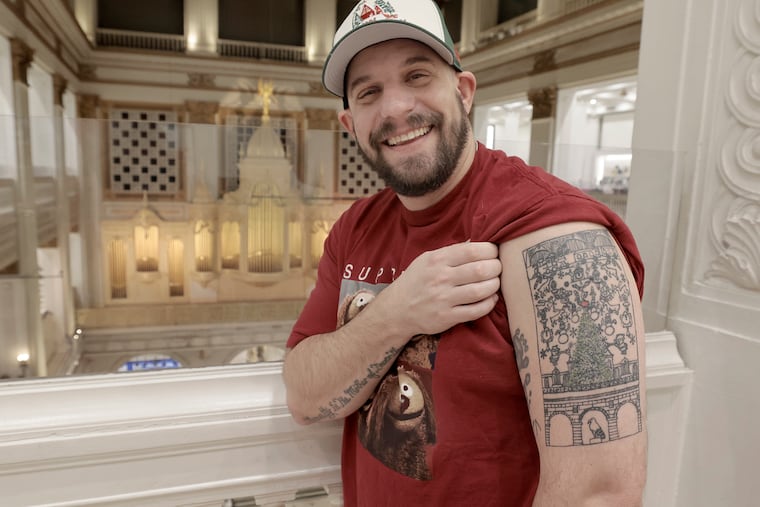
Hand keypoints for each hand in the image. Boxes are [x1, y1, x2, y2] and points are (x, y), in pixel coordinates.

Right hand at [377, 241, 501, 335]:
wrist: (397, 309)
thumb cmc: (417, 281)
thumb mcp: (427, 259)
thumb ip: (452, 252)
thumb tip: (478, 243)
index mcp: (437, 260)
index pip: (472, 250)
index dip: (490, 250)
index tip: (494, 252)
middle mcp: (440, 278)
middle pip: (480, 270)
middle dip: (496, 267)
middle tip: (498, 268)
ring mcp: (444, 299)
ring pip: (480, 290)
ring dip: (494, 285)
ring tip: (495, 282)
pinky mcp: (447, 317)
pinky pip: (476, 310)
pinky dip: (489, 304)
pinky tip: (490, 298)